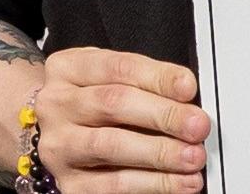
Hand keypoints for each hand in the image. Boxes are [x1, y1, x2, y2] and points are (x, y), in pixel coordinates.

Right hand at [35, 48, 210, 193]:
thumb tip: (188, 95)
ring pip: (111, 146)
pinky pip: (112, 187)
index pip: (118, 67)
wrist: (51, 137)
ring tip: (193, 157)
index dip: (157, 77)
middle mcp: (57, 106)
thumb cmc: (92, 101)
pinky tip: (178, 183)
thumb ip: (145, 81)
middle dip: (163, 115)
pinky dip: (152, 185)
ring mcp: (59, 146)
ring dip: (160, 153)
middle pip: (113, 104)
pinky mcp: (70, 184)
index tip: (189, 88)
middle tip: (198, 125)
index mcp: (69, 69)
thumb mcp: (109, 77)